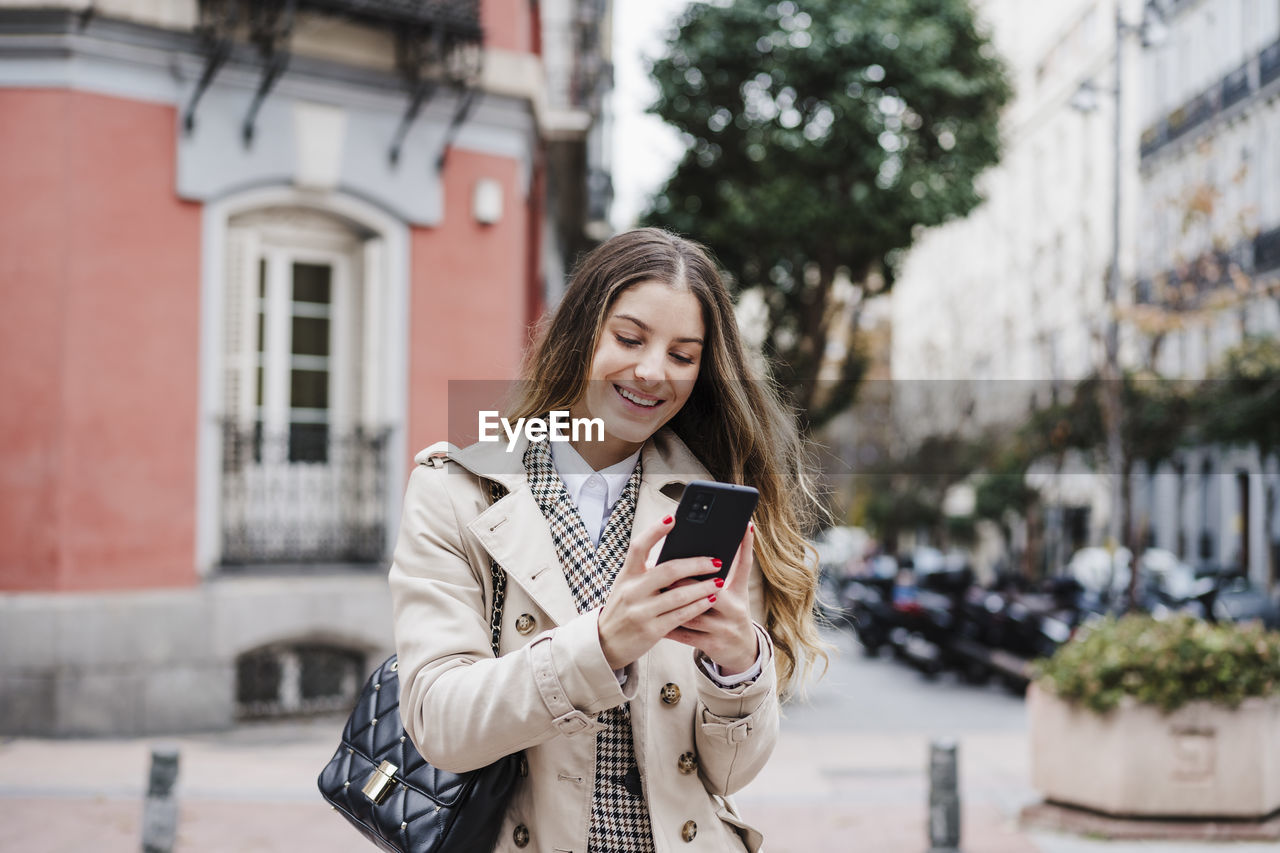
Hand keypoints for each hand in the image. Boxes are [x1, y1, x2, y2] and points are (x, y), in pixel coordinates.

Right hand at [598, 515, 722, 670]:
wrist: (605, 643)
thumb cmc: (623, 609)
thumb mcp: (627, 586)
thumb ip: (646, 573)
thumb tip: (679, 555)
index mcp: (626, 575)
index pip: (638, 546)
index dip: (655, 531)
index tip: (672, 517)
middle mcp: (631, 591)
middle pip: (668, 570)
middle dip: (696, 564)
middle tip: (716, 561)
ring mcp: (640, 611)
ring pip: (679, 594)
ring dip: (703, 587)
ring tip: (719, 581)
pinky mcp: (651, 630)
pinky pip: (681, 615)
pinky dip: (698, 606)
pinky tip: (710, 600)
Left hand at [665, 523, 757, 674]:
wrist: (742, 652)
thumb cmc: (732, 615)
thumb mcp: (737, 593)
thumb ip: (730, 569)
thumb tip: (719, 540)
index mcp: (739, 593)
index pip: (744, 565)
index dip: (746, 546)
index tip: (743, 527)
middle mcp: (735, 610)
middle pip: (711, 590)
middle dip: (687, 580)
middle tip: (667, 567)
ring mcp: (723, 629)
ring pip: (694, 613)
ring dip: (673, 602)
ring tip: (655, 591)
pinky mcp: (712, 645)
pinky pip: (685, 634)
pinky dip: (669, 625)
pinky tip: (653, 617)